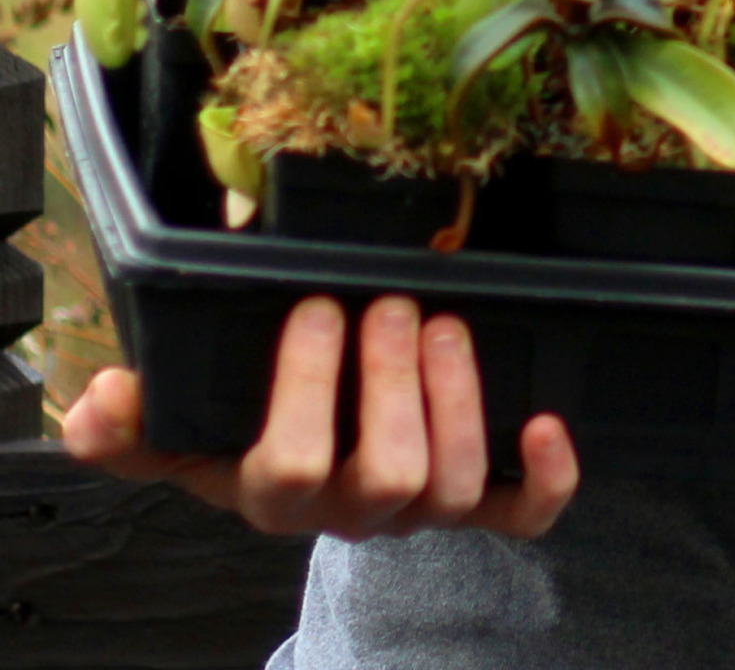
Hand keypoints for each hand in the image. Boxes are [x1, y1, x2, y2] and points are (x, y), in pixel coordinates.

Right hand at [62, 294, 578, 538]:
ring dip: (460, 401)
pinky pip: (525, 516)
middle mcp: (354, 511)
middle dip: (394, 384)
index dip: (307, 389)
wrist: (320, 474)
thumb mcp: (191, 430)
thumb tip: (100, 400)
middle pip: (388, 475)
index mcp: (278, 493)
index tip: (315, 307)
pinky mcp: (484, 505)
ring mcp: (421, 511)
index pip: (290, 466)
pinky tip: (547, 423)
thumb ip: (140, 421)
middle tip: (393, 305)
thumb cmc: (255, 435)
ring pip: (453, 486)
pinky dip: (546, 478)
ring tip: (445, 326)